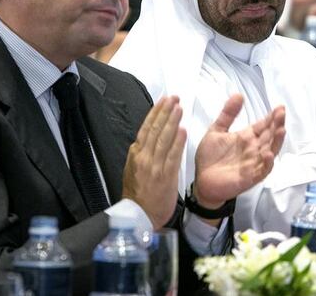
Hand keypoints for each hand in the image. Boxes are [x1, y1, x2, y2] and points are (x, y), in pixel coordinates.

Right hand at [122, 96, 186, 228]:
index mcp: (135, 154)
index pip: (146, 128)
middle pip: (155, 130)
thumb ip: (140, 154)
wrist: (137, 217)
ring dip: (172, 121)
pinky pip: (172, 156)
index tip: (164, 100)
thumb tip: (146, 138)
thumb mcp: (133, 170)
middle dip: (165, 112)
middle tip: (174, 97)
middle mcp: (144, 157)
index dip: (155, 113)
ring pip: (164, 139)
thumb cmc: (137, 195)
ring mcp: (154, 166)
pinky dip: (177, 142)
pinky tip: (183, 130)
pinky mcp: (165, 176)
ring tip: (179, 108)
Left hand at [194, 94, 285, 213]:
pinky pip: (262, 170)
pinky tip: (268, 154)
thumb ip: (227, 114)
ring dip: (276, 141)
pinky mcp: (249, 177)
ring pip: (270, 151)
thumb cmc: (209, 158)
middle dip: (277, 124)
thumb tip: (238, 95)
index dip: (272, 117)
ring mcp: (253, 163)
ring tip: (281, 129)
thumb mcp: (216, 131)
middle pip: (269, 136)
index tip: (279, 107)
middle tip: (281, 113)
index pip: (263, 126)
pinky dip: (267, 163)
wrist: (200, 181)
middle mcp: (253, 149)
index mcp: (247, 138)